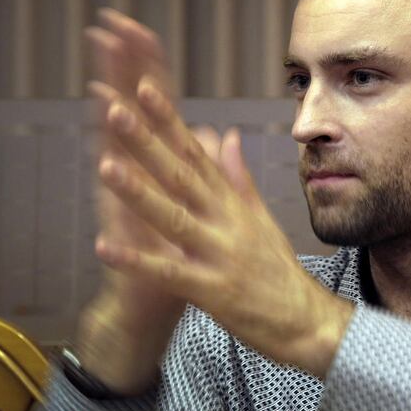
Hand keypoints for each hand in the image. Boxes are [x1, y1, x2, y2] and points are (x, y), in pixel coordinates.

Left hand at [96, 73, 354, 378]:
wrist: (305, 320)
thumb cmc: (277, 269)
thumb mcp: (260, 217)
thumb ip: (238, 177)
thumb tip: (227, 135)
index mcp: (232, 202)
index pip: (196, 153)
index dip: (170, 121)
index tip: (144, 90)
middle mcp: (225, 220)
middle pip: (181, 176)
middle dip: (148, 142)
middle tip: (117, 110)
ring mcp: (219, 254)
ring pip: (174, 218)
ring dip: (139, 192)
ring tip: (106, 166)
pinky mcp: (212, 290)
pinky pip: (169, 273)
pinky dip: (138, 261)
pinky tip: (105, 246)